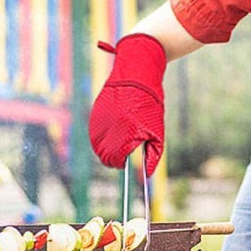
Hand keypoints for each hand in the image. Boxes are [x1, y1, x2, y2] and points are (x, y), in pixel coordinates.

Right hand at [89, 34, 165, 175]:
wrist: (135, 75)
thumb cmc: (150, 104)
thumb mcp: (157, 131)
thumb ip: (153, 155)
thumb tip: (148, 174)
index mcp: (125, 135)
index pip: (117, 161)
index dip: (122, 163)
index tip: (127, 161)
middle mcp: (109, 130)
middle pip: (105, 156)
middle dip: (114, 157)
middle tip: (123, 152)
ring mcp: (98, 121)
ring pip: (97, 146)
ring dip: (106, 147)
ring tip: (120, 137)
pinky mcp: (94, 114)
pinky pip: (94, 133)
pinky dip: (102, 135)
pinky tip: (114, 127)